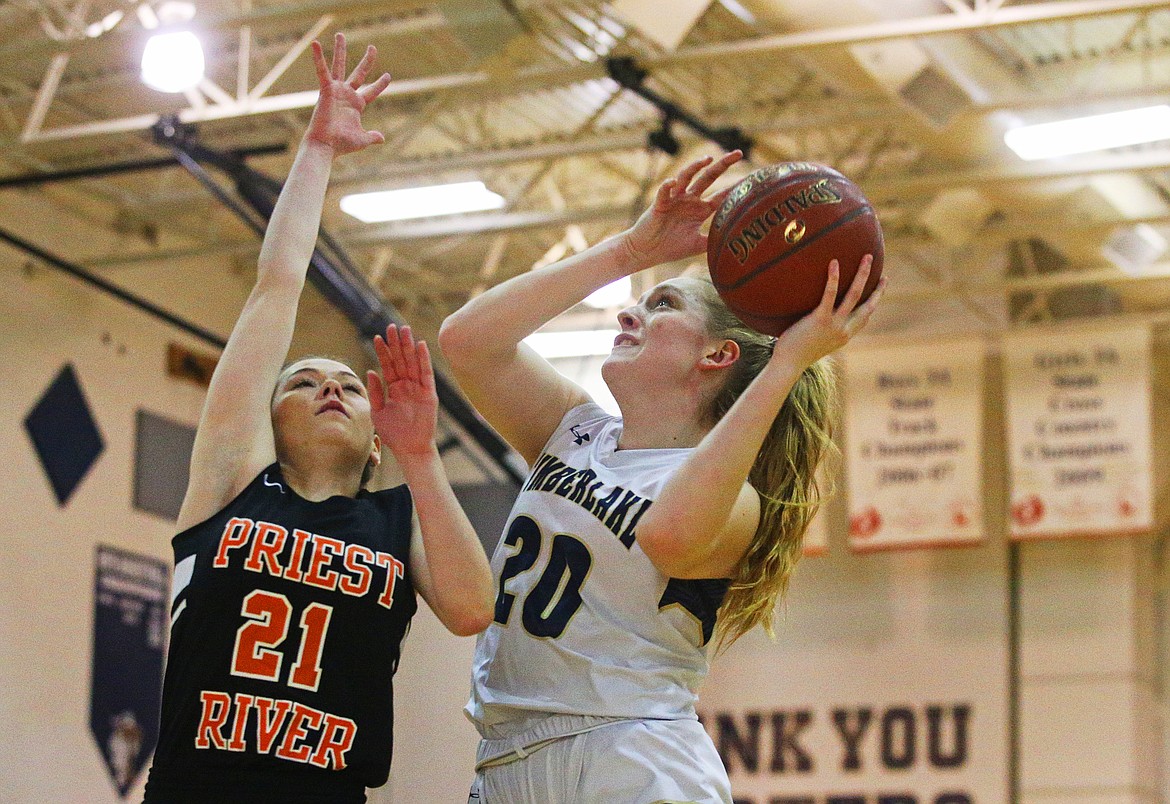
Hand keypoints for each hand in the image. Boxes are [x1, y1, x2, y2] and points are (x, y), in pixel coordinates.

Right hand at [305, 33, 392, 155]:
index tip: (388, 76)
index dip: (380, 84)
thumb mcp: (362, 139)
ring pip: (339, 66)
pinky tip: (314, 43)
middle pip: (359, 73)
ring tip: (340, 34)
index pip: (371, 91)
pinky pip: (322, 71)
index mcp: (356, 105)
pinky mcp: (326, 90)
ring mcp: (336, 91)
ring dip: (340, 50)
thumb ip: (372, 137)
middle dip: (367, 61)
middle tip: (373, 47)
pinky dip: (318, 58)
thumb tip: (382, 138)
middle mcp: (346, 95)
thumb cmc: (342, 144)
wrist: (326, 145)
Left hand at [368, 325, 437, 457]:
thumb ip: (375, 392)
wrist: (410, 449)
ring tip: (404, 329)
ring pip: (413, 362)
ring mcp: (418, 388)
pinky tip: (420, 345)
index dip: (383, 352)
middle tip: (390, 326)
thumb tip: (370, 371)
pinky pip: (426, 373)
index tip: (376, 337)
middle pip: (401, 359)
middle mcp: (407, 385)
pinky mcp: (429, 393)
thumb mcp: (378, 412)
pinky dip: (424, 359)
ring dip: (408, 346)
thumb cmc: (394, 434)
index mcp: (394, 389)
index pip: (388, 365)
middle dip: (395, 343)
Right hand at [621, 150, 742, 267]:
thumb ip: (714, 241)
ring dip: (696, 166)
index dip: (735, 187)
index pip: (722, 195)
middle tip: (738, 153)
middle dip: (723, 165)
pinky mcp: (659, 204)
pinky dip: (667, 186)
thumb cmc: (670, 247)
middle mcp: (689, 200)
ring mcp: (675, 200)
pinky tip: (673, 182)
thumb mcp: (697, 246)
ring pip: (686, 177)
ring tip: (707, 159)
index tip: (752, 178)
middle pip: (708, 178)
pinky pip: (664, 192)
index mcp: (700, 209)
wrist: (646, 252)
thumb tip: (735, 243)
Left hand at [772, 255, 886, 369]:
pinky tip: (834, 263)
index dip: (873, 302)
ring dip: (863, 275)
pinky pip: (829, 295)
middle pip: (868, 306)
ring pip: (854, 295)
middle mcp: (844, 330)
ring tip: (867, 257)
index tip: (880, 289)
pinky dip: (833, 278)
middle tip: (883, 272)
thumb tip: (814, 318)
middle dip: (878, 289)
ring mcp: (834, 325)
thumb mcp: (814, 342)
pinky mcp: (820, 320)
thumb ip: (820, 331)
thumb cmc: (796, 353)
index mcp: (844, 336)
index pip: (864, 318)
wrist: (789, 364)